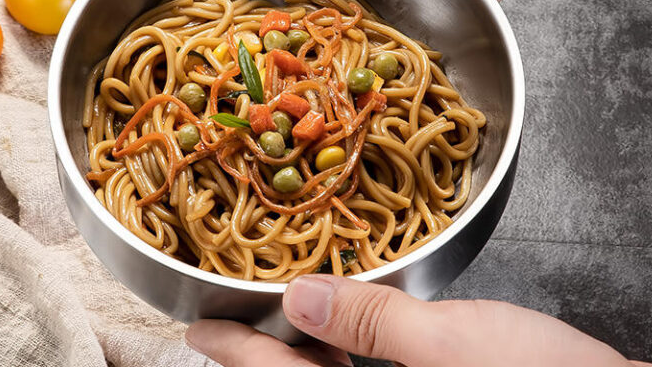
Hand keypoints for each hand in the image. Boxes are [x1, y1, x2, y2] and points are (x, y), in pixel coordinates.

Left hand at [186, 275, 651, 365]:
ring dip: (296, 348)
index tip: (198, 328)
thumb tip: (301, 297)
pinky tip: (334, 321)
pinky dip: (339, 349)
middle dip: (256, 354)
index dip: (234, 354)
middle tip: (223, 319)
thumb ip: (370, 323)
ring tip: (271, 312)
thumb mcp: (453, 348)